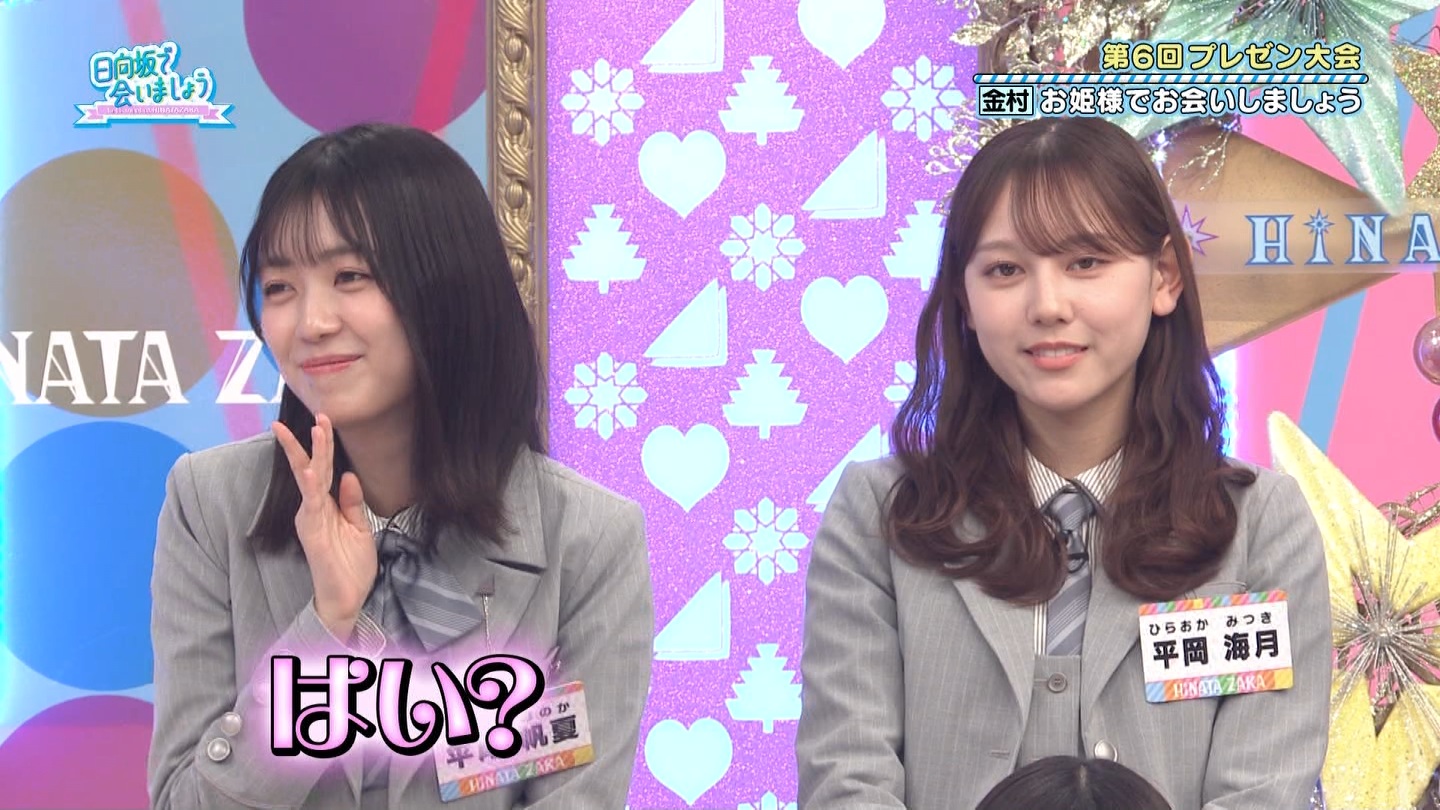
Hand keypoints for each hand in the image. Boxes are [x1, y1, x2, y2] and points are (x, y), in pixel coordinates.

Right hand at [272, 414, 376, 639]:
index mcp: (326, 506)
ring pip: (310, 479)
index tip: (323, 420)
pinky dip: (310, 486)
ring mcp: (311, 519)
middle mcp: (314, 508)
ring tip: (314, 430)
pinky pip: (312, 505)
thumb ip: (352, 502)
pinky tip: (309, 471)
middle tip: (318, 414)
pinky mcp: (312, 532)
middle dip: (315, 441)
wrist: (347, 598)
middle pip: (313, 468)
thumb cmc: (350, 565)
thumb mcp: (358, 527)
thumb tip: (348, 475)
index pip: (323, 469)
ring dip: (312, 454)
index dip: (324, 445)